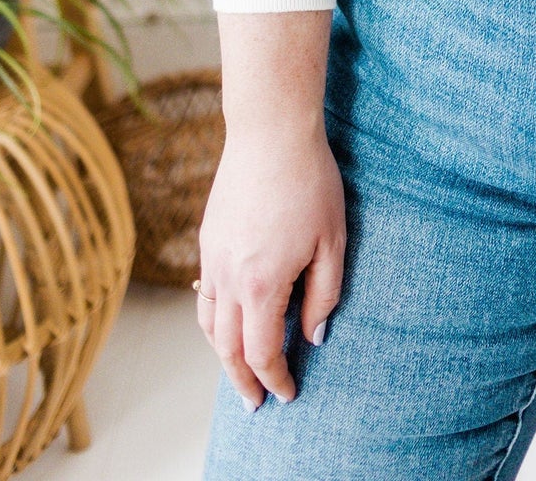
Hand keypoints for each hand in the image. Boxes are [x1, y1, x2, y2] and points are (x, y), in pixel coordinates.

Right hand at [196, 118, 345, 409]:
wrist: (270, 132)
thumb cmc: (309, 182)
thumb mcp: (331, 242)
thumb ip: (323, 295)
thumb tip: (314, 335)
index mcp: (260, 285)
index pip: (261, 352)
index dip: (275, 378)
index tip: (288, 393)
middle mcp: (228, 278)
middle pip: (227, 348)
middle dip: (242, 380)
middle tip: (255, 403)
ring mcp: (212, 257)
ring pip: (208, 323)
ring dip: (223, 353)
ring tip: (239, 370)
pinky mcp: (207, 238)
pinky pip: (204, 293)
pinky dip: (213, 319)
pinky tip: (227, 320)